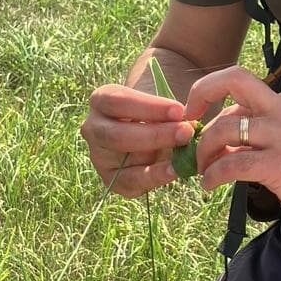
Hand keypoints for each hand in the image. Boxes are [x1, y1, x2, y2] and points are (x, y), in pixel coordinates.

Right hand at [80, 83, 195, 198]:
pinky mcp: (111, 179)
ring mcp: (99, 156)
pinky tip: (175, 171)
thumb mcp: (159, 104)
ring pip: (122, 160)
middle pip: (117, 134)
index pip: (118, 101)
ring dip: (156, 157)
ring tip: (184, 153)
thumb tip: (187, 122)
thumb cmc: (157, 112)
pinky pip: (131, 181)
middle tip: (185, 132)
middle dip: (155, 134)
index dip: (149, 107)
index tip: (179, 110)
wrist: (154, 134)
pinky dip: (155, 177)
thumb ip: (169, 110)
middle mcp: (93, 128)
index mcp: (101, 100)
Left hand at [187, 66, 280, 228]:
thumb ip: (260, 135)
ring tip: (201, 170)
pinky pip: (231, 164)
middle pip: (231, 80)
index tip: (197, 112)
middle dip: (200, 95)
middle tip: (188, 126)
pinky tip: (210, 186)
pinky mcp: (277, 165)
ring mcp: (279, 136)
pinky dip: (213, 175)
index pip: (238, 85)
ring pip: (223, 128)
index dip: (210, 92)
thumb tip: (224, 144)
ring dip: (203, 151)